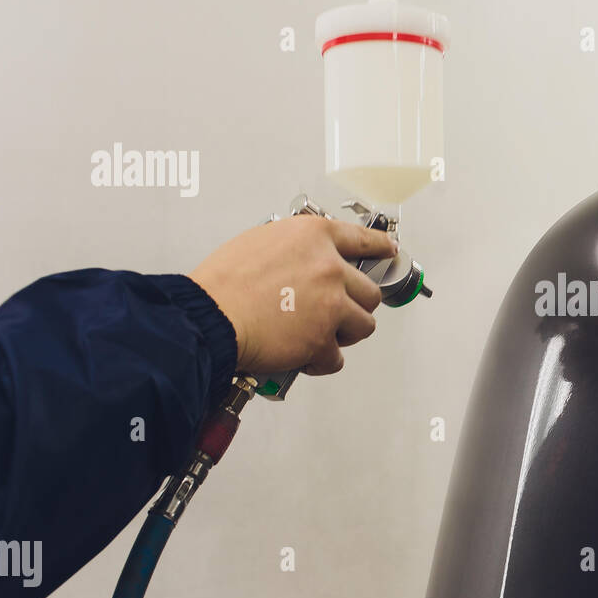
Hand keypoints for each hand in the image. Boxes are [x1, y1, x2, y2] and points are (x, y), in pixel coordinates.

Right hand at [188, 216, 397, 375]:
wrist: (209, 316)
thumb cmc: (223, 283)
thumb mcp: (260, 242)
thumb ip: (294, 251)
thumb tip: (303, 264)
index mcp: (313, 236)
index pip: (362, 238)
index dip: (379, 246)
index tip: (388, 251)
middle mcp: (329, 267)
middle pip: (369, 291)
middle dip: (354, 305)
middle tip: (335, 313)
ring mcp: (330, 304)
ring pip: (364, 325)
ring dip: (345, 333)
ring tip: (320, 335)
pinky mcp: (322, 339)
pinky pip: (337, 357)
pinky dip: (322, 361)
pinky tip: (306, 357)